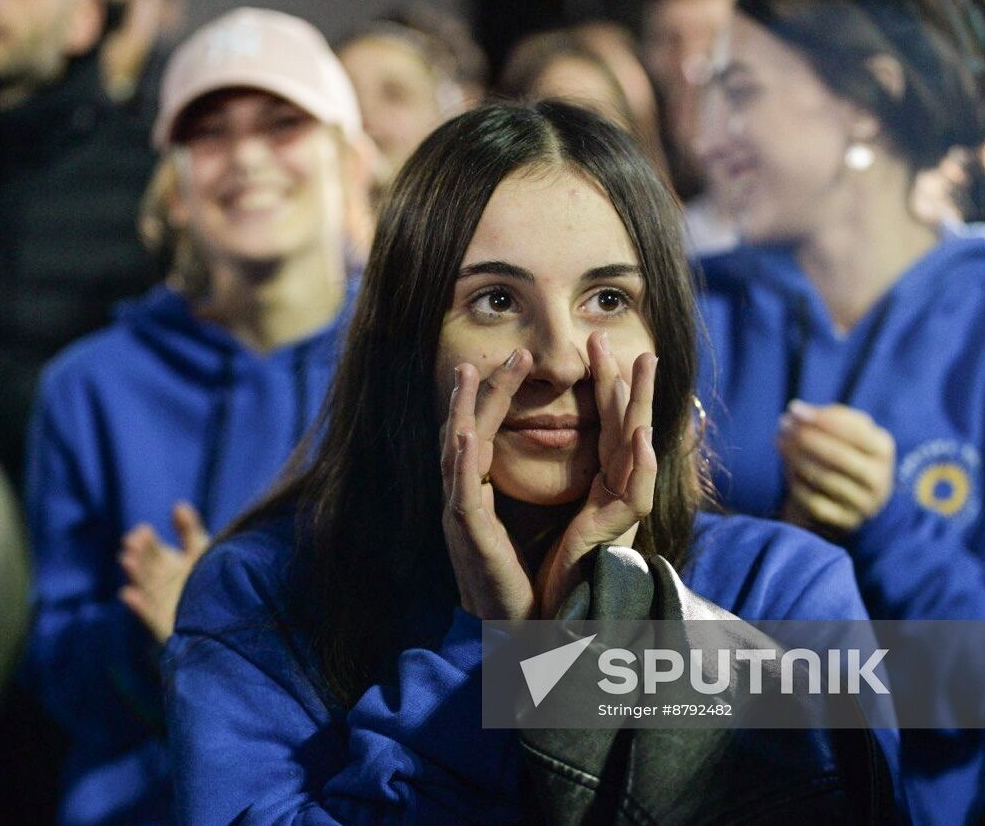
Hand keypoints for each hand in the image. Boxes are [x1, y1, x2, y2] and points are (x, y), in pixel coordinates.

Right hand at [118, 501, 210, 642]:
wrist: (230, 617)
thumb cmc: (214, 580)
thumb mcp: (202, 551)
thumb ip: (189, 530)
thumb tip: (178, 505)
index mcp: (170, 566)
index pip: (154, 551)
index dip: (147, 541)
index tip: (142, 530)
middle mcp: (163, 584)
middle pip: (148, 568)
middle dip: (139, 555)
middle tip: (132, 543)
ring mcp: (163, 605)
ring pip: (146, 588)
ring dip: (136, 574)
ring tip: (127, 560)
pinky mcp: (166, 625)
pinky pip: (150, 615)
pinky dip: (139, 606)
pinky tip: (128, 594)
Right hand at [440, 350, 537, 620]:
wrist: (521, 632)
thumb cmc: (525, 581)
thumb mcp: (525, 523)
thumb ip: (523, 490)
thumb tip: (528, 461)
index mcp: (480, 494)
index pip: (484, 433)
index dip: (494, 396)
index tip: (513, 360)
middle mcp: (465, 500)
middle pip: (466, 432)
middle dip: (480, 391)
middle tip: (499, 352)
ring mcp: (462, 518)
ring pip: (456, 454)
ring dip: (463, 412)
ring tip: (469, 374)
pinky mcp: (470, 540)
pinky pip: (461, 496)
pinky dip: (460, 463)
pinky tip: (464, 436)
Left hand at [536, 332, 657, 618]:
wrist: (552, 620)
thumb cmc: (555, 573)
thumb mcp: (556, 516)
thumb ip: (565, 484)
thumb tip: (549, 447)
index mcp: (601, 488)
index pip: (607, 427)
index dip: (607, 388)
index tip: (599, 350)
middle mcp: (615, 495)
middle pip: (626, 427)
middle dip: (629, 383)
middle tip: (631, 340)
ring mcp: (619, 513)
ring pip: (636, 449)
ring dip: (640, 405)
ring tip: (642, 365)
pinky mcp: (615, 534)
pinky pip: (633, 495)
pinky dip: (639, 464)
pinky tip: (639, 436)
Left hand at [776, 401, 894, 537]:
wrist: (845, 498)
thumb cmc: (843, 453)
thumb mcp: (846, 432)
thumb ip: (828, 417)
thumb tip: (798, 411)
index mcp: (884, 449)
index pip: (855, 432)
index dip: (823, 420)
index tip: (794, 409)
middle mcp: (880, 479)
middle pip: (840, 457)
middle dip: (807, 438)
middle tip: (783, 425)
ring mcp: (864, 504)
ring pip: (825, 479)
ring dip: (797, 457)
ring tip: (779, 440)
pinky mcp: (846, 522)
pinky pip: (815, 502)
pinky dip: (797, 483)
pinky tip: (786, 467)